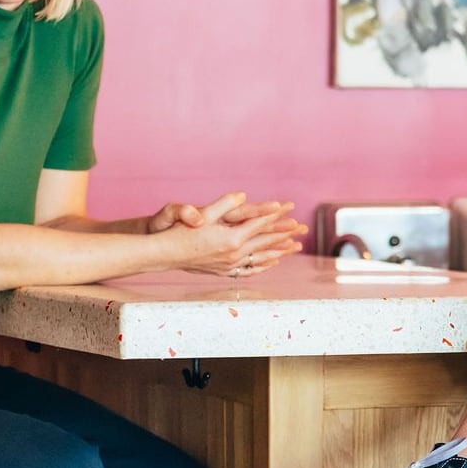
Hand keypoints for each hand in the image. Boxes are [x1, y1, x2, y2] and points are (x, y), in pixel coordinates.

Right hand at [160, 193, 306, 277]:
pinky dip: (263, 264)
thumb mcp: (201, 214)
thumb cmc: (179, 232)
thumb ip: (224, 204)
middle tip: (303, 228)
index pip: (260, 223)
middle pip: (265, 240)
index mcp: (231, 238)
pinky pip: (250, 269)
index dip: (276, 213)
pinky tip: (272, 263)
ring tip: (296, 247)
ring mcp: (229, 265)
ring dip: (280, 250)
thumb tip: (243, 196)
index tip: (291, 207)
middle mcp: (234, 254)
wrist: (163, 255)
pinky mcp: (223, 271)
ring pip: (261, 256)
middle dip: (286, 232)